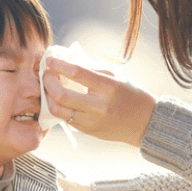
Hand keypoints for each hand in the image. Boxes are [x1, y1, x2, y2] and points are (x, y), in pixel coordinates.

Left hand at [41, 58, 155, 146]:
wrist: (145, 123)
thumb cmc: (132, 96)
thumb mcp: (117, 78)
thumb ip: (92, 70)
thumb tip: (67, 61)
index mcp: (109, 88)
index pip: (77, 73)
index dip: (60, 65)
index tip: (51, 60)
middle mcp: (99, 106)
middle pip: (62, 95)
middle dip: (48, 82)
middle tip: (46, 73)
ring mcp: (92, 121)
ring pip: (58, 110)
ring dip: (48, 96)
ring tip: (49, 86)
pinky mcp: (88, 131)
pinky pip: (65, 118)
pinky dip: (58, 106)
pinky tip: (58, 98)